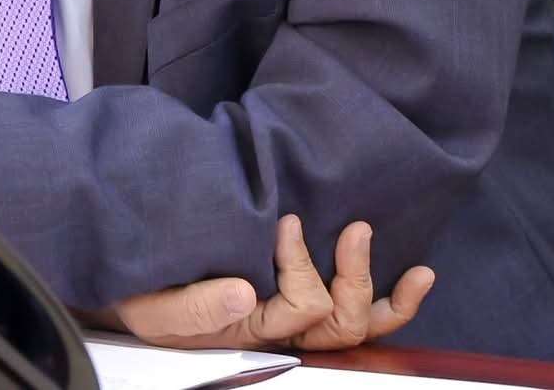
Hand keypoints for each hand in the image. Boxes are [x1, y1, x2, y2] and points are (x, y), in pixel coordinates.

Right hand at [102, 215, 433, 350]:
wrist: (136, 279)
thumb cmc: (143, 291)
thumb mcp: (155, 305)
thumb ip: (195, 307)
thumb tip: (246, 291)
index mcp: (250, 329)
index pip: (300, 309)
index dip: (301, 268)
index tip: (285, 223)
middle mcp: (282, 329)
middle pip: (340, 323)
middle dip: (355, 279)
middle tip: (355, 230)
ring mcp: (297, 317)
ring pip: (358, 325)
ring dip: (386, 295)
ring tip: (411, 266)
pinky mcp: (303, 294)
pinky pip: (360, 314)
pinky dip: (393, 301)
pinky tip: (417, 278)